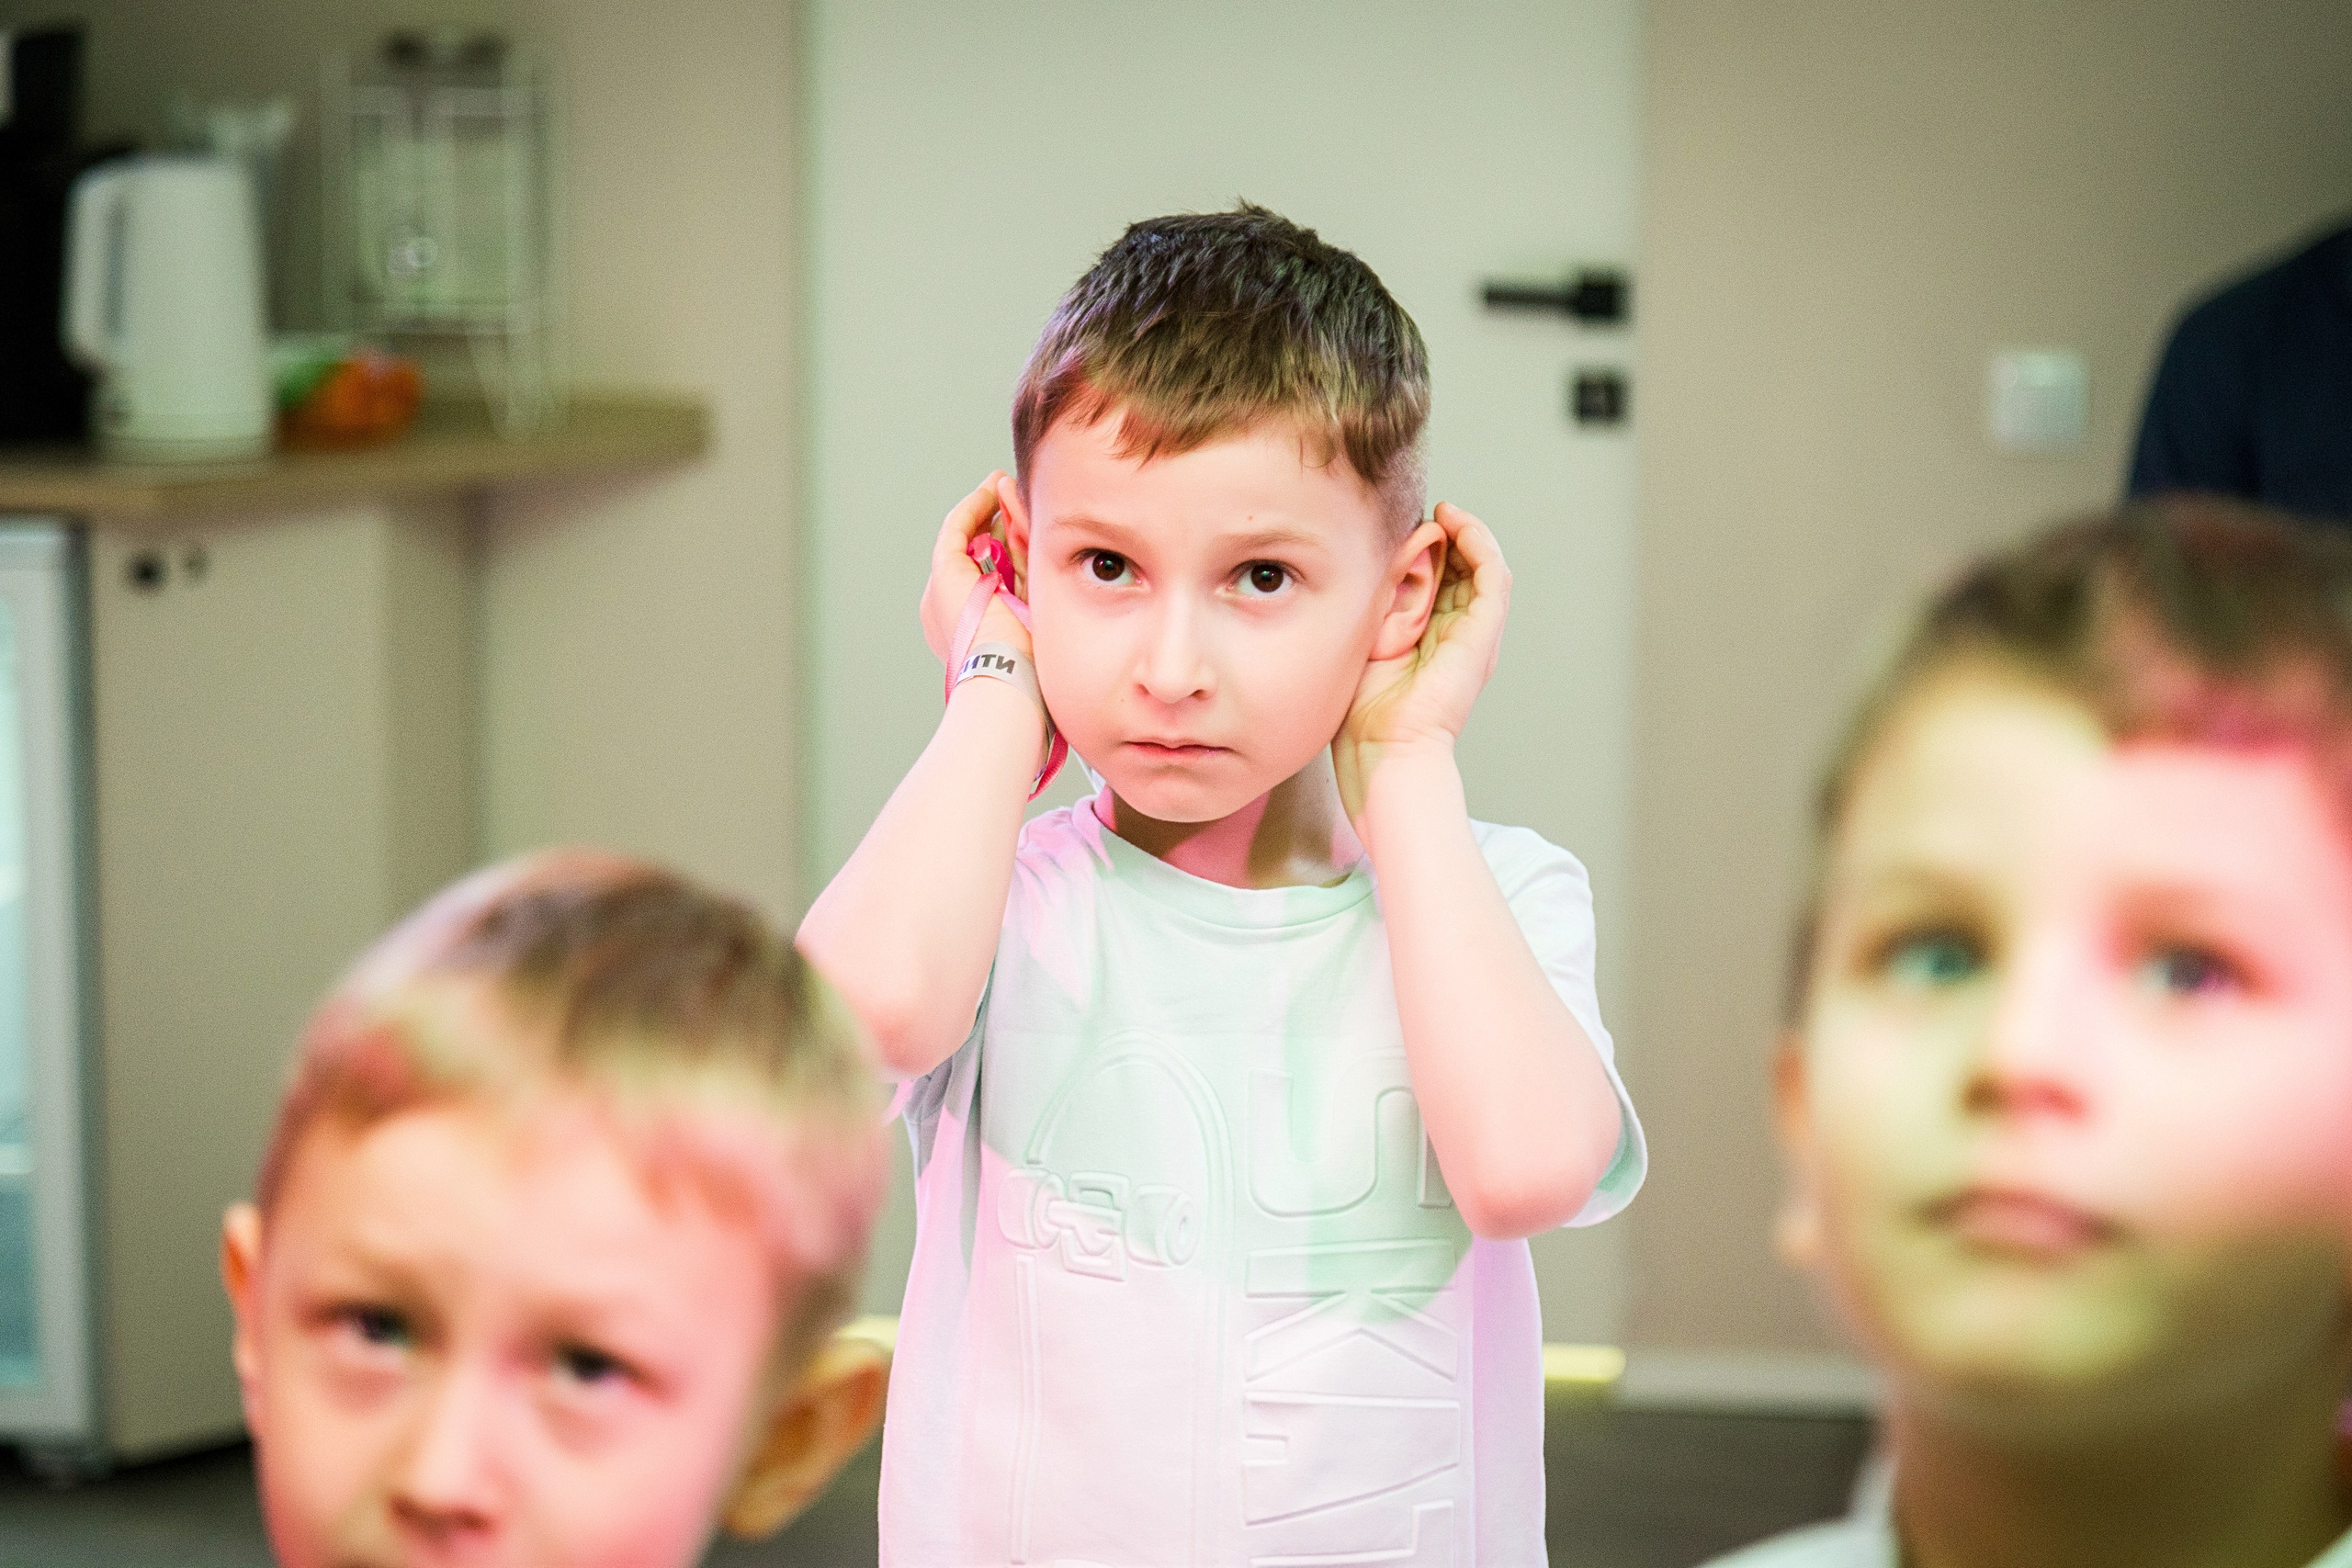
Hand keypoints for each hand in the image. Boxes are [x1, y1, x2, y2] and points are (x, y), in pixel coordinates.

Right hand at [919, 472, 1030, 666]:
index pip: (989, 577)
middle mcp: (947, 611)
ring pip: (966, 540)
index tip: (1027, 526)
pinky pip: (956, 530)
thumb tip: (1046, 552)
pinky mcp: (943, 575)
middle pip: (976, 555)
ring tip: (1003, 482)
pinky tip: (991, 489)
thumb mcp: (1036, 618)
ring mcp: (940, 593)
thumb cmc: (1030, 666)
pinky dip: (973, 508)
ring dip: (986, 509)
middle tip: (1014, 495)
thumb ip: (1035, 586)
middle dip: (997, 524)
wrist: (1008, 679)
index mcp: (969, 629)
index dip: (1007, 547)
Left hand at [1333, 502, 1510, 821]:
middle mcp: (1458, 636)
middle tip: (1422, 511)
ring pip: (1483, 566)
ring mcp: (1475, 636)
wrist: (1383, 752)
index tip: (1398, 524)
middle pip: (1463, 569)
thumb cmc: (1361, 714)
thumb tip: (1370, 562)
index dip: (1426, 547)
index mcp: (1430, 640)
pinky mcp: (1482, 636)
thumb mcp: (1361, 641)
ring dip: (1467, 532)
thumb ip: (1371, 606)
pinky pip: (1493, 576)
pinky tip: (1456, 523)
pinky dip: (1480, 544)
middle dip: (1446, 535)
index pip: (1439, 580)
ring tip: (1444, 510)